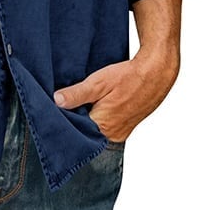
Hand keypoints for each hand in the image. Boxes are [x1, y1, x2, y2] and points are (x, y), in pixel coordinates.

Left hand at [53, 48, 179, 141]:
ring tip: (83, 102)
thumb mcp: (98, 82)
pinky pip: (106, 128)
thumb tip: (56, 101)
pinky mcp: (125, 128)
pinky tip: (96, 105)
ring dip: (87, 118)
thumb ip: (77, 94)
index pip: (74, 130)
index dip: (64, 119)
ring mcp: (120, 133)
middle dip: (75, 119)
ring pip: (95, 130)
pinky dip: (98, 118)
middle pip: (84, 132)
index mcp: (102, 126)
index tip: (54, 109)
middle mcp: (111, 135)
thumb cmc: (128, 77)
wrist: (155, 74)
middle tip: (66, 103)